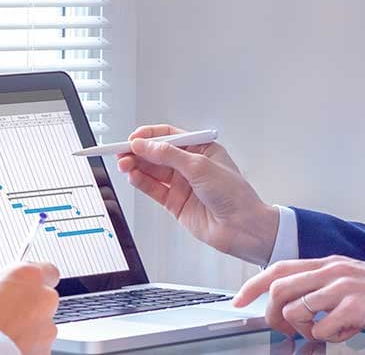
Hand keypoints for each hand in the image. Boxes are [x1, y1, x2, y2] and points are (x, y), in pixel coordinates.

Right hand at [0, 263, 60, 353]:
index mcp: (27, 276)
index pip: (46, 270)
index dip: (32, 281)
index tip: (19, 286)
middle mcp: (43, 299)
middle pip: (43, 300)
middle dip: (28, 307)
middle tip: (5, 315)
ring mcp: (48, 327)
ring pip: (42, 326)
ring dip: (27, 329)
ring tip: (2, 336)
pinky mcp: (46, 350)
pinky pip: (38, 346)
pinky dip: (27, 347)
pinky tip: (7, 348)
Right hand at [116, 124, 279, 264]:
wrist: (243, 228)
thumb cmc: (235, 195)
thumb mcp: (200, 166)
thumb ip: (169, 155)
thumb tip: (145, 145)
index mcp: (201, 149)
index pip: (169, 136)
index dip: (149, 136)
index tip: (133, 138)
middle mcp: (190, 166)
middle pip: (156, 154)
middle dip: (138, 152)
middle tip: (122, 151)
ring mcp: (182, 184)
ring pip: (152, 171)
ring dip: (136, 166)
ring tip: (124, 164)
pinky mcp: (175, 203)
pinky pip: (153, 189)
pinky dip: (141, 182)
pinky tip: (133, 176)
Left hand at [232, 256, 364, 341]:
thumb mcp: (353, 282)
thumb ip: (324, 289)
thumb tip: (298, 307)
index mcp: (329, 263)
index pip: (278, 269)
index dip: (253, 286)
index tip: (238, 301)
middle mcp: (332, 270)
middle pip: (278, 289)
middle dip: (273, 314)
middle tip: (286, 331)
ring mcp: (342, 287)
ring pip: (295, 310)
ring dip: (304, 329)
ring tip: (327, 331)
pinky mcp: (355, 306)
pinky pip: (322, 328)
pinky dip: (330, 336)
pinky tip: (349, 332)